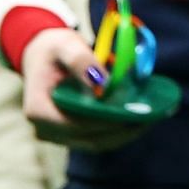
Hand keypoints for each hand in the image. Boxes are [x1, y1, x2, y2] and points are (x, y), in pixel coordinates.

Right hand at [18, 26, 149, 152]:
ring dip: (123, 134)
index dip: (105, 121)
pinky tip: (138, 119)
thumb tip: (102, 84)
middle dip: (121, 130)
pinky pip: (97, 138)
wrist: (41, 56)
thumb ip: (81, 61)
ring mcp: (57, 135)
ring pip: (96, 143)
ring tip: (149, 118)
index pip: (76, 124)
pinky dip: (117, 131)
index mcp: (38, 110)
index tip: (132, 113)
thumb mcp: (65, 45)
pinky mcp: (70, 134)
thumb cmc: (53, 49)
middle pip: (89, 138)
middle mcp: (45, 129)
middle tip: (149, 116)